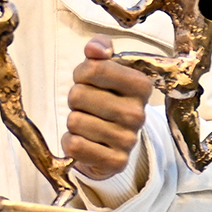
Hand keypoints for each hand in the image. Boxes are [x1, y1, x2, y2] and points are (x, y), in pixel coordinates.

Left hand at [65, 37, 152, 178]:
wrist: (111, 141)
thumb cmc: (106, 98)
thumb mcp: (105, 70)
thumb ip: (100, 50)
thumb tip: (94, 48)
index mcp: (141, 85)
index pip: (93, 68)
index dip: (81, 73)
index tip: (88, 81)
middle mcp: (138, 114)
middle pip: (78, 95)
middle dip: (75, 99)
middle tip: (87, 106)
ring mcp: (128, 140)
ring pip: (74, 121)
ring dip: (74, 121)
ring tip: (88, 123)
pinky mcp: (116, 162)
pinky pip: (75, 145)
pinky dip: (71, 141)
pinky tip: (85, 140)